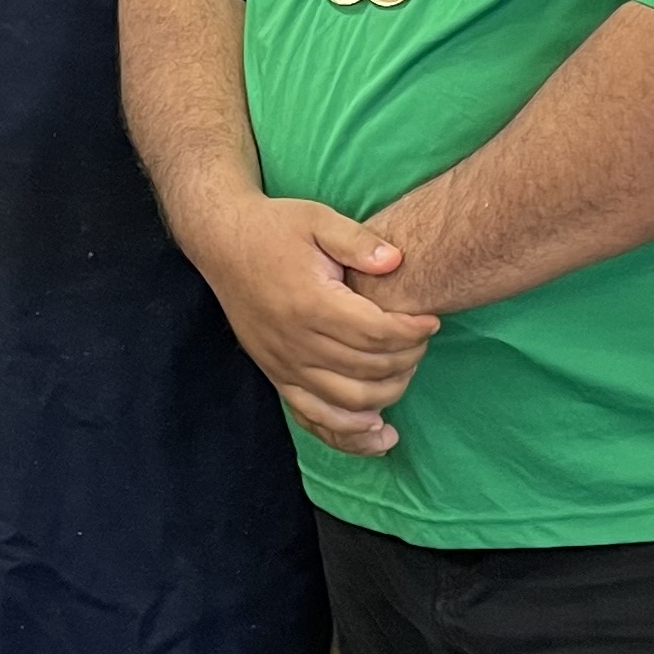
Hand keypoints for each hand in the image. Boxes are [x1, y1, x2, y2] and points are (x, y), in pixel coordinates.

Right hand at [194, 194, 435, 457]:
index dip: (411, 332)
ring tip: (407, 373)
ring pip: (347, 402)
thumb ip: (357, 241)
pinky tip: (376, 433)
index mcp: (311, 303)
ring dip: (387, 396)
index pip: (375, 333)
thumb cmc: (275, 228)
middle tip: (421, 341)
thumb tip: (396, 261)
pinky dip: (348, 434)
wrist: (222, 243)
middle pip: (367, 370)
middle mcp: (296, 342)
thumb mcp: (317, 219)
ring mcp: (283, 365)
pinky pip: (313, 418)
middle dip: (406, 359)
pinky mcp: (276, 376)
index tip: (430, 322)